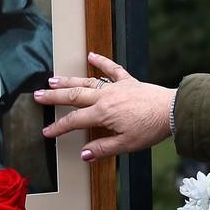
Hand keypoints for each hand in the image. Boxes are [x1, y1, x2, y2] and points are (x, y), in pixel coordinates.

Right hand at [35, 52, 174, 160]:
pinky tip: (91, 56)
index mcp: (103, 114)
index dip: (58, 127)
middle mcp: (105, 97)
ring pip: (87, 82)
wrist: (172, 111)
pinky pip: (112, 69)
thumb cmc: (150, 128)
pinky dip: (101, 61)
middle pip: (74, 96)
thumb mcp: (125, 144)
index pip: (74, 120)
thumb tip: (83, 154)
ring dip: (69, 80)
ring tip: (53, 79)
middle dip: (54, 97)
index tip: (46, 131)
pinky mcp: (128, 81)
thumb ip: (102, 149)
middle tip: (37, 96)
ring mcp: (116, 87)